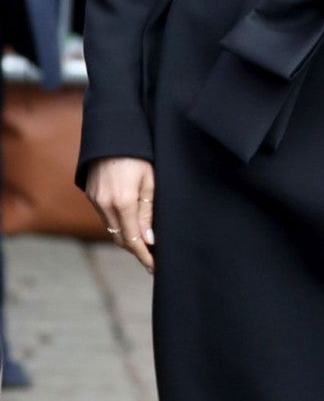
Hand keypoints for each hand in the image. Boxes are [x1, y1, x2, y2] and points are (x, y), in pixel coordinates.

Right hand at [86, 158, 155, 274]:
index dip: (144, 256)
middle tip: (152, 258)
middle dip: (136, 250)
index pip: (133, 240)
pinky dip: (118, 225)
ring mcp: (95, 199)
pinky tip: (130, 225)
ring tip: (144, 243)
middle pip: (120, 238)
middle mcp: (105, 204)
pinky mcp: (91, 193)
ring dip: (126, 238)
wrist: (114, 132)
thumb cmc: (139, 154)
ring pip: (111, 229)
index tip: (154, 267)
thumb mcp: (151, 182)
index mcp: (123, 202)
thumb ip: (148, 213)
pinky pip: (105, 217)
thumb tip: (148, 240)